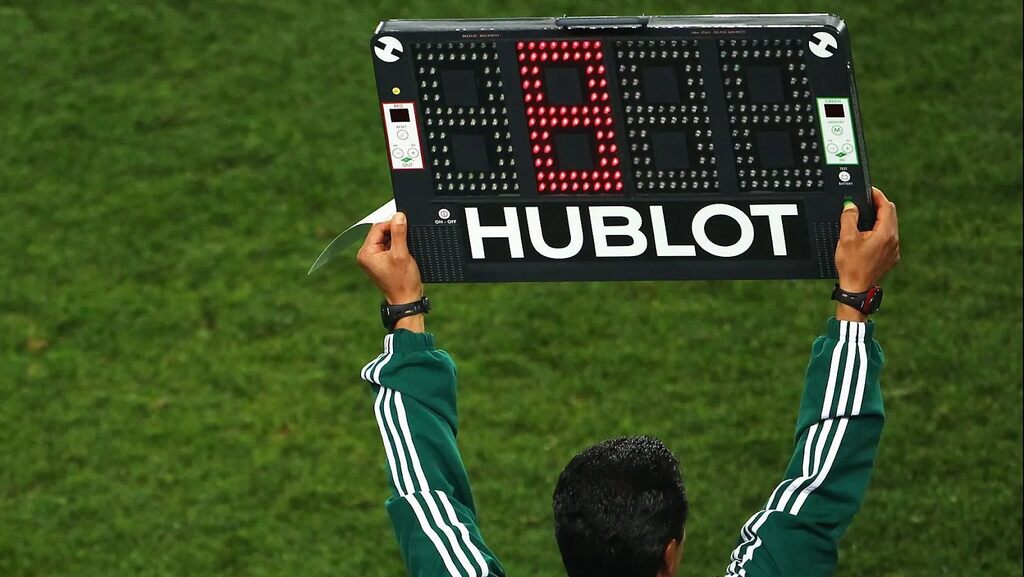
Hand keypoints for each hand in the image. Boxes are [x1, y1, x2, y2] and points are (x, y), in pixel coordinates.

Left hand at [357, 212, 422, 305]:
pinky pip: (388, 246)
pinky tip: (404, 253)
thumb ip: (399, 233)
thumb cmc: (403, 282)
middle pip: (381, 232)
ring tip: (405, 251)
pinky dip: (397, 246)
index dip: (392, 224)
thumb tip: (399, 216)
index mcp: (366, 253)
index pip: (378, 228)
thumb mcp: (402, 254)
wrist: (407, 299)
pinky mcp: (380, 261)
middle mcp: (366, 255)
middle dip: (395, 232)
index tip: (405, 224)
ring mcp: (373, 258)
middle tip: (407, 238)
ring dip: (397, 239)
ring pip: (386, 238)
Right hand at [834, 188, 899, 320]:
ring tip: (865, 218)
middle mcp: (894, 240)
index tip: (870, 191)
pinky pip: (889, 238)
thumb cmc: (851, 265)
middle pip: (890, 214)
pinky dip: (881, 232)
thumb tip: (851, 205)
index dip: (878, 196)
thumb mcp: (846, 238)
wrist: (857, 289)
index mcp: (885, 233)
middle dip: (879, 206)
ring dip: (880, 219)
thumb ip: (849, 218)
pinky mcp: (892, 257)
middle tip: (866, 202)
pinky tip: (869, 236)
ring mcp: (894, 249)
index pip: (886, 206)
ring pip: (891, 226)